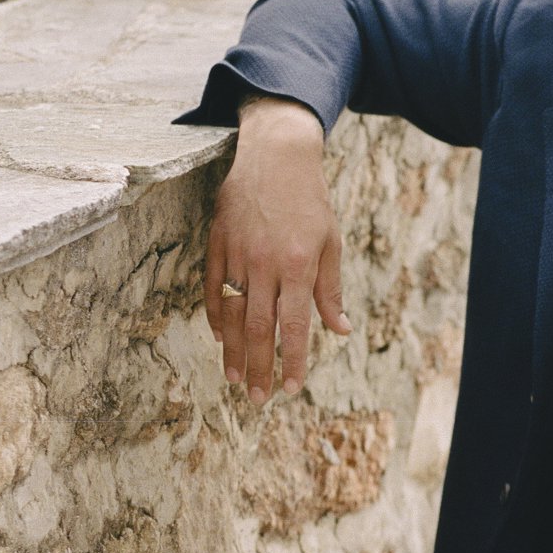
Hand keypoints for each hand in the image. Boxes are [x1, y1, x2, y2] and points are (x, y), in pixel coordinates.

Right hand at [204, 96, 347, 402]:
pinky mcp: (217, 242)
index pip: (293, 324)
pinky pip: (213, 288)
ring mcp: (236, 253)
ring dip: (234, 350)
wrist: (275, 154)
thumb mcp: (330, 243)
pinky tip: (222, 339)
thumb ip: (330, 290)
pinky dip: (217, 316)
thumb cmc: (310, 201)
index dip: (291, 359)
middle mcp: (264, 263)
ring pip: (233, 313)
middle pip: (259, 327)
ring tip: (236, 379)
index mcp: (297, 265)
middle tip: (258, 398)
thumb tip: (339, 329)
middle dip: (259, 367)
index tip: (290, 387)